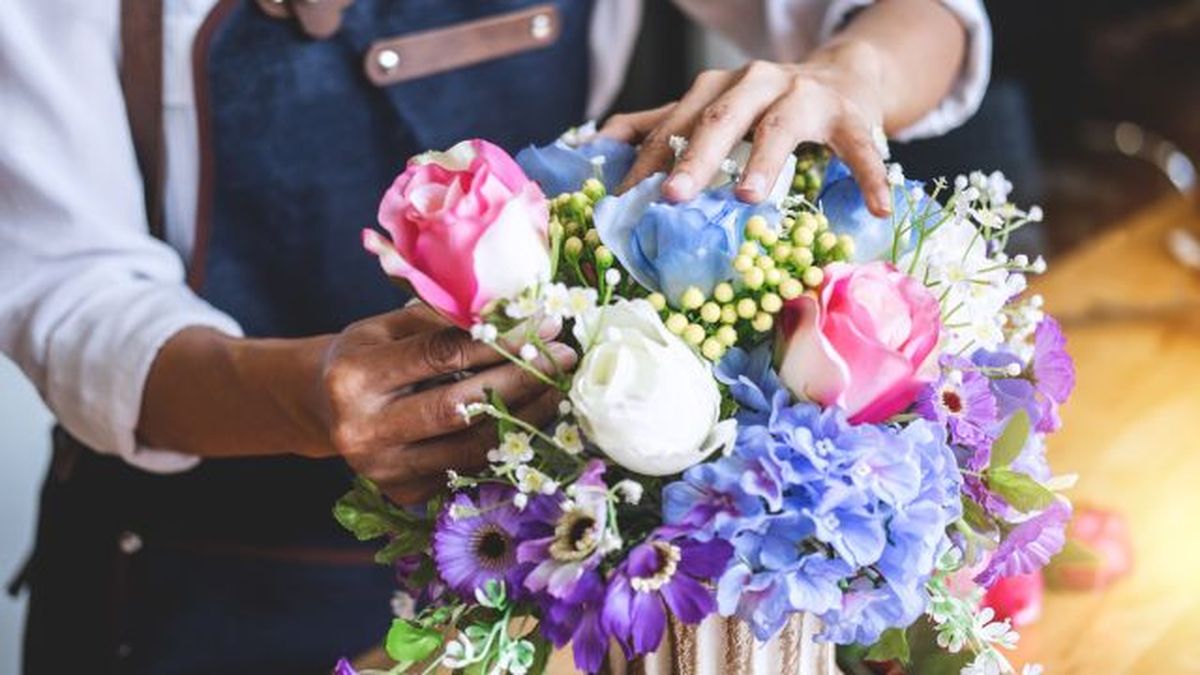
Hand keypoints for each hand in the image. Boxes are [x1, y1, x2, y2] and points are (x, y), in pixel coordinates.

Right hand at [319, 304, 574, 503]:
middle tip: (563, 358)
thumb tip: (516, 313)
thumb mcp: (388, 326)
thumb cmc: (366, 354)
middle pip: (459, 407)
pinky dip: (506, 444)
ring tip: (559, 389)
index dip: (500, 340)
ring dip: (525, 417)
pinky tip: (534, 420)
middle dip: (521, 380)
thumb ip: (443, 322)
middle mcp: (364, 429)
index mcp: (355, 376)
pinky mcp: (403, 493)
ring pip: (471, 447)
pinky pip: (469, 469)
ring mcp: (384, 470)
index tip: (545, 324)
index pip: (442, 355)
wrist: (322, 408)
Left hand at [602, 41, 891, 215]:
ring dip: (764, 160)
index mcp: (717, 87)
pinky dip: (868, 176)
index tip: (624, 200)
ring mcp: (806, 96)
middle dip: (694, 156)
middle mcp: (757, 83)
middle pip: (720, 118)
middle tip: (673, 196)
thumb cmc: (766, 106)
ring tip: (748, 196)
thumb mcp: (712, 109)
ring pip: (780, 125)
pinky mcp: (851, 116)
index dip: (648, 160)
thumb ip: (659, 124)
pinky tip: (877, 208)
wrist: (844, 77)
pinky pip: (859, 147)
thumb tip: (596, 142)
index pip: (675, 124)